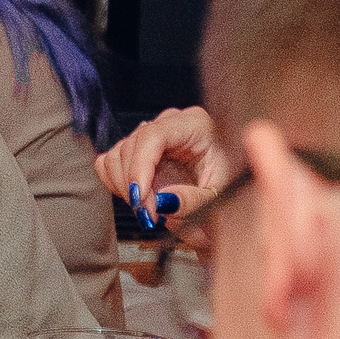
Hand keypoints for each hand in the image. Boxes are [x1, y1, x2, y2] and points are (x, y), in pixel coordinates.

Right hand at [94, 106, 228, 231]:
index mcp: (194, 124)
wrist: (229, 190)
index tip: (140, 198)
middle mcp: (169, 123)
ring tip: (149, 209)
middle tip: (150, 215)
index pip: (153, 136)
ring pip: (116, 155)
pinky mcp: (137, 149)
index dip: (140, 167)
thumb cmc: (230, 186)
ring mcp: (150, 134)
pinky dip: (117, 184)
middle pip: (131, 146)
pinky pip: (110, 162)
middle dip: (135, 186)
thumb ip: (193, 201)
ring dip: (125, 187)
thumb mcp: (220, 195)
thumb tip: (163, 203)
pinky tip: (139, 197)